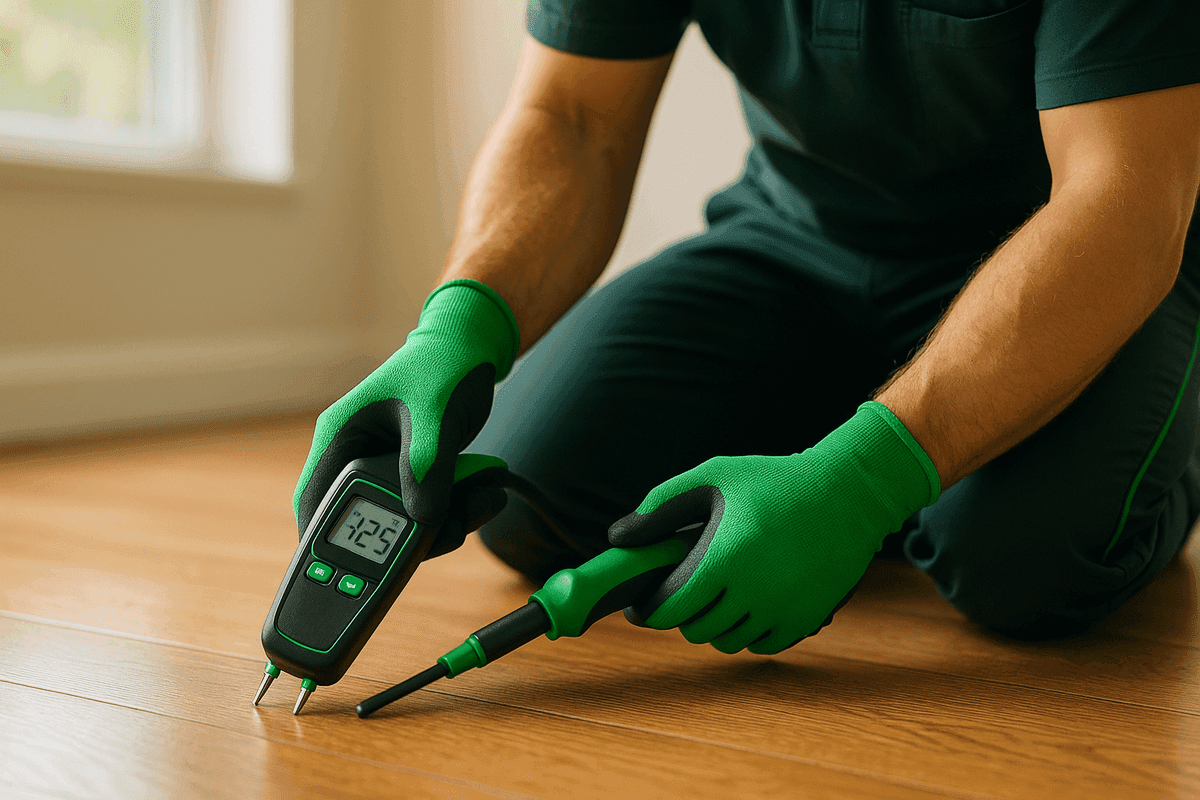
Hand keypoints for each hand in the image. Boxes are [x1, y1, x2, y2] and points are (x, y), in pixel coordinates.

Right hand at [293, 279, 519, 541]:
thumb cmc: (442, 363)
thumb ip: (426, 467)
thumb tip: (424, 521)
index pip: (315, 499)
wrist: (474, 346)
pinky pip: (433, 507)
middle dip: (409, 534)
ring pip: (407, 519)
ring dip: (446, 522)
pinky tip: (488, 494)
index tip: (342, 573)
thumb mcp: (433, 414)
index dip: (320, 542)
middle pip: (369, 520)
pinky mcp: (420, 473)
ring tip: (485, 500)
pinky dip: (460, 510)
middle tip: (450, 531)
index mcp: (342, 436)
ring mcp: (391, 467)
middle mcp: (360, 456)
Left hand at [607, 402, 939, 653]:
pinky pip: (762, 644)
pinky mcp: (807, 619)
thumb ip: (661, 506)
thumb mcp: (713, 478)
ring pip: (728, 641)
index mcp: (726, 557)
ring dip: (713, 625)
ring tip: (712, 598)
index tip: (639, 607)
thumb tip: (617, 537)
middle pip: (696, 629)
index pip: (671, 607)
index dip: (649, 610)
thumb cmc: (773, 481)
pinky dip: (747, 632)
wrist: (848, 494)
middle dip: (681, 615)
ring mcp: (784, 609)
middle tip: (679, 596)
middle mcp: (755, 591)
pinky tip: (743, 606)